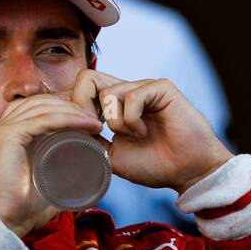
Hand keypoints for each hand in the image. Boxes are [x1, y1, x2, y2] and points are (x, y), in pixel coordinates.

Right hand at [0, 94, 103, 236]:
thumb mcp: (39, 183)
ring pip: (43, 108)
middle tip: (93, 118)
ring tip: (94, 121)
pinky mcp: (9, 136)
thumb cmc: (21, 208)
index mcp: (2, 136)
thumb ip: (55, 177)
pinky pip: (44, 119)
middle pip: (38, 102)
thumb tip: (82, 179)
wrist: (4, 221)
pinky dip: (69, 119)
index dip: (60, 108)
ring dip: (73, 111)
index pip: (33, 108)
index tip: (85, 119)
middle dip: (68, 106)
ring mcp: (1, 130)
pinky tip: (88, 124)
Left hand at [69, 70, 231, 192]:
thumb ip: (89, 140)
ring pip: (108, 93)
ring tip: (134, 136)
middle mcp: (127, 90)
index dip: (72, 109)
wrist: (186, 173)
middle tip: (95, 131)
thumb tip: (64, 132)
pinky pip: (133, 96)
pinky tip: (144, 132)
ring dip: (114, 122)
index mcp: (113, 104)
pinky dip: (132, 120)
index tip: (79, 133)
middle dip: (82, 106)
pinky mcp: (161, 88)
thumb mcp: (110, 154)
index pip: (80, 89)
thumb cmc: (153, 165)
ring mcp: (144, 87)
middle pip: (87, 77)